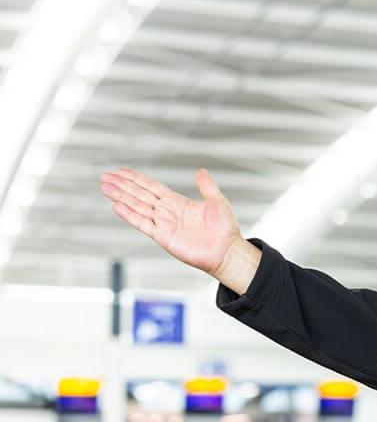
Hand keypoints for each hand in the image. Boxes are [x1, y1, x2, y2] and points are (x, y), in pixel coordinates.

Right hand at [100, 168, 243, 276]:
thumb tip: (201, 170)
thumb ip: (207, 186)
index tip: (121, 171)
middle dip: (122, 186)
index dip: (136, 179)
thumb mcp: (217, 202)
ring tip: (105, 187)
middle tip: (105, 177)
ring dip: (120, 197)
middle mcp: (167, 212)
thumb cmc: (224, 229)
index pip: (151, 187)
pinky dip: (129, 215)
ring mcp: (163, 224)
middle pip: (139, 195)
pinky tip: (116, 205)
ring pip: (136, 207)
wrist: (226, 251)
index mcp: (177, 202)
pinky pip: (142, 224)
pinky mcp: (163, 237)